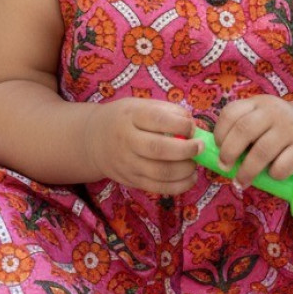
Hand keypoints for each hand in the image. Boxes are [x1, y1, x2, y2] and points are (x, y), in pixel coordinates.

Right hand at [83, 98, 200, 193]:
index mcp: (130, 117)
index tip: (192, 126)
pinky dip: (179, 186)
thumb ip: (166, 111)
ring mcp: (127, 164)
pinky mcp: (131, 181)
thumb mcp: (140, 105)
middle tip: (200, 147)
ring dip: (184, 170)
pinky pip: (157, 188)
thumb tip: (193, 123)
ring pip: (160, 173)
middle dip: (186, 150)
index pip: (158, 119)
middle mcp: (126, 141)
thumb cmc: (125, 119)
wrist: (92, 140)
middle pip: (158, 149)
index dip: (180, 124)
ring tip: (194, 163)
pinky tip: (190, 178)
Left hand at [212, 96, 292, 188]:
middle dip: (229, 152)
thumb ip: (239, 130)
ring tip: (240, 181)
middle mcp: (274, 112)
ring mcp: (290, 128)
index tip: (217, 148)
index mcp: (258, 103)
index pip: (231, 113)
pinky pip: (282, 166)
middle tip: (224, 167)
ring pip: (262, 151)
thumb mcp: (259, 119)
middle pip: (244, 130)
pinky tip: (271, 175)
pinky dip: (272, 174)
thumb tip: (214, 156)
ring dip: (247, 171)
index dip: (219, 133)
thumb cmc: (276, 130)